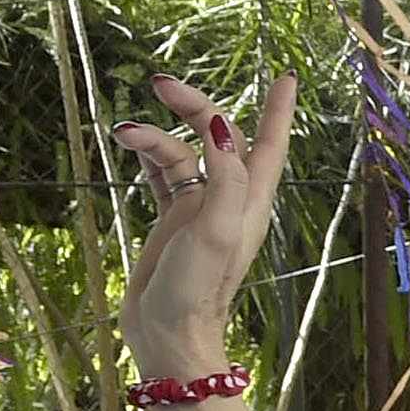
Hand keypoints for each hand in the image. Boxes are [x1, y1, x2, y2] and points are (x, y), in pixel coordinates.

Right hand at [112, 74, 298, 376]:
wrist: (168, 333)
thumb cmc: (196, 290)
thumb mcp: (213, 231)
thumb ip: (222, 178)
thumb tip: (221, 127)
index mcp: (249, 202)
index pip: (270, 145)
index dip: (279, 111)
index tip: (287, 77)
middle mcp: (229, 201)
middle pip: (218, 136)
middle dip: (193, 106)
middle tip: (160, 83)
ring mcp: (200, 208)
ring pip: (182, 151)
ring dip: (154, 136)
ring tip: (123, 134)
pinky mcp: (174, 219)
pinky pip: (161, 172)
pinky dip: (146, 154)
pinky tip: (126, 143)